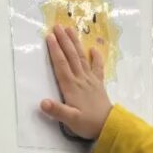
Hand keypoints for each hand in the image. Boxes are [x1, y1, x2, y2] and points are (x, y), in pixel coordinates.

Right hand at [39, 25, 112, 140]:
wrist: (109, 126)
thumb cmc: (88, 124)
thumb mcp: (70, 120)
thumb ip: (57, 110)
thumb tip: (42, 102)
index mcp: (71, 87)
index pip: (61, 65)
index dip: (55, 50)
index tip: (50, 36)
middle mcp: (81, 79)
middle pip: (71, 56)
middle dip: (64, 40)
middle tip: (57, 26)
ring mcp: (90, 80)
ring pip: (82, 58)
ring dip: (76, 43)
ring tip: (70, 30)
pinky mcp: (98, 84)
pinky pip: (98, 68)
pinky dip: (96, 57)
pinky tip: (94, 49)